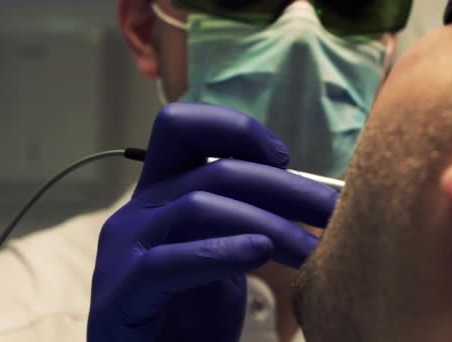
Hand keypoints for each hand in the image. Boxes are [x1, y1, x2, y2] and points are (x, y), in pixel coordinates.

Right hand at [87, 103, 337, 341]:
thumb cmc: (194, 309)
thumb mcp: (226, 251)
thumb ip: (246, 218)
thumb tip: (307, 190)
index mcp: (162, 191)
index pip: (183, 127)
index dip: (235, 130)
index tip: (285, 158)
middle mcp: (140, 208)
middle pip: (211, 170)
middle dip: (281, 187)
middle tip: (329, 211)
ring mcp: (125, 248)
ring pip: (198, 207)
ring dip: (267, 224)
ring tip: (310, 251)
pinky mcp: (122, 291)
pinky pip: (168, 261)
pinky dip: (219, 253)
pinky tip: (259, 255)